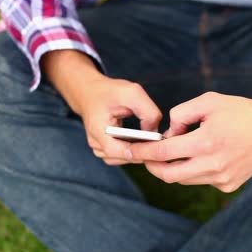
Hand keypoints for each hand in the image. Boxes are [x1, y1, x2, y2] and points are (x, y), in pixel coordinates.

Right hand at [42, 50, 161, 164]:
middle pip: (124, 157)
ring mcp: (99, 149)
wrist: (90, 93)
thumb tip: (155, 130)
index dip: (139, 151)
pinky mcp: (105, 149)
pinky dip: (135, 150)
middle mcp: (96, 143)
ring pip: (124, 159)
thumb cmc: (109, 92)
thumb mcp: (131, 92)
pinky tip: (145, 141)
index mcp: (98, 130)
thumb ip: (147, 111)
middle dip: (143, 151)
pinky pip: (123, 156)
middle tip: (161, 143)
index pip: (118, 151)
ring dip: (139, 152)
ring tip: (154, 142)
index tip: (156, 145)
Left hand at [129, 92, 251, 192]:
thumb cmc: (242, 111)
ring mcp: (221, 178)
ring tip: (174, 154)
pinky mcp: (229, 185)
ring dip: (173, 169)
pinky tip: (202, 157)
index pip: (163, 153)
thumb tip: (168, 134)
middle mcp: (212, 165)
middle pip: (169, 175)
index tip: (130, 150)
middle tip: (146, 157)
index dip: (143, 152)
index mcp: (205, 142)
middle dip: (152, 166)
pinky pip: (202, 181)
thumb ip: (181, 114)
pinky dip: (194, 171)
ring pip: (185, 180)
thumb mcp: (209, 101)